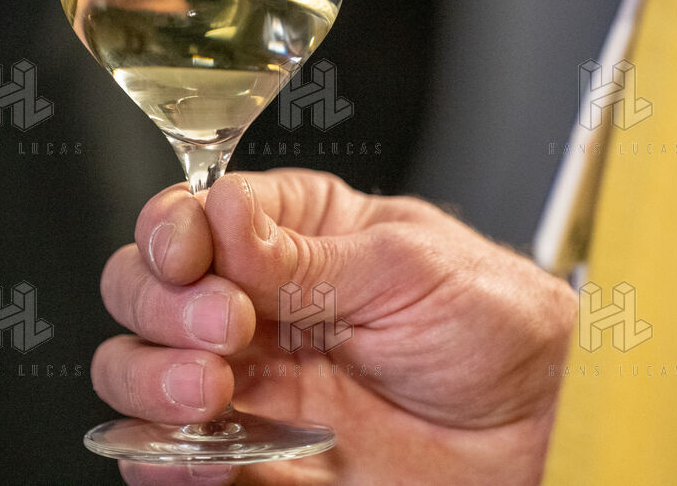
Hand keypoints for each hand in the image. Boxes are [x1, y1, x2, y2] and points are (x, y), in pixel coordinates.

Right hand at [92, 168, 576, 484]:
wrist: (540, 428)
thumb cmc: (497, 323)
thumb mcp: (408, 265)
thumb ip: (306, 254)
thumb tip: (222, 220)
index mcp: (292, 232)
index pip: (193, 217)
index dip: (173, 232)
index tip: (192, 256)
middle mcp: (255, 301)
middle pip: (144, 288)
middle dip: (162, 305)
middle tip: (225, 327)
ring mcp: (248, 381)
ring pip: (136, 370)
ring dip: (149, 377)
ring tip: (210, 390)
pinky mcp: (253, 455)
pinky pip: (171, 459)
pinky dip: (160, 457)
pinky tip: (191, 454)